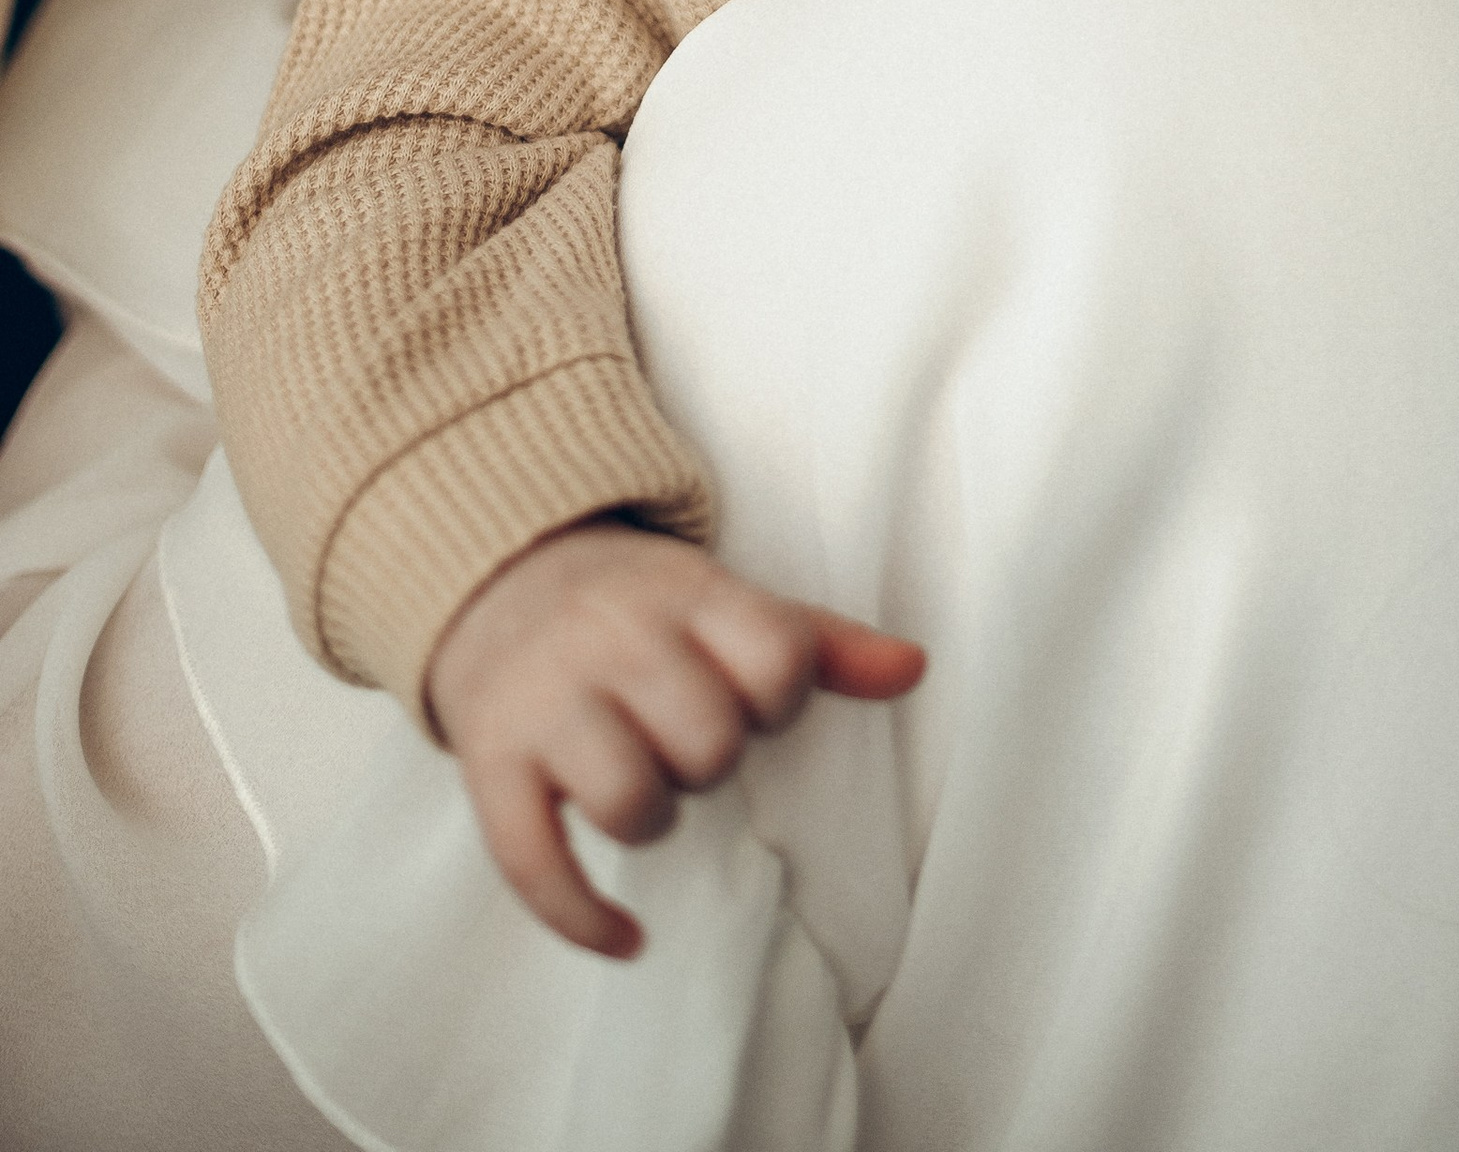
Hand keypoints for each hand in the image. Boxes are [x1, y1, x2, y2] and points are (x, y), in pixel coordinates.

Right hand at [423, 519, 925, 956]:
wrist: (500, 575)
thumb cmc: (640, 608)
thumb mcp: (726, 601)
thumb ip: (822, 641)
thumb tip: (914, 666)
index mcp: (685, 595)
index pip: (778, 658)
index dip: (784, 698)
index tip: (753, 697)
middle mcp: (613, 641)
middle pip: (709, 740)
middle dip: (716, 758)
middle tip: (688, 739)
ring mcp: (546, 703)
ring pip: (628, 799)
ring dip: (655, 818)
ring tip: (650, 794)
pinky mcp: (490, 762)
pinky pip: (532, 863)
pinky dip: (582, 918)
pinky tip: (625, 937)